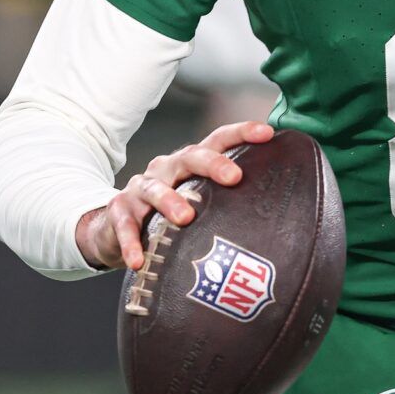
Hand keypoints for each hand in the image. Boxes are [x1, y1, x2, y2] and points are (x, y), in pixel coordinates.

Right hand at [76, 121, 274, 270]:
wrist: (114, 226)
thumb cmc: (169, 214)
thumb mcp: (197, 201)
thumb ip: (227, 204)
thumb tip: (280, 218)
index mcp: (189, 163)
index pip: (217, 140)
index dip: (242, 133)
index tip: (268, 133)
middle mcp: (166, 169)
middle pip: (190, 157)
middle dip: (213, 164)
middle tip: (234, 177)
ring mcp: (141, 188)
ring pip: (155, 189)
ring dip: (170, 202)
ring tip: (186, 218)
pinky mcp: (119, 212)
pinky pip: (124, 226)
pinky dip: (131, 243)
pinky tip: (139, 260)